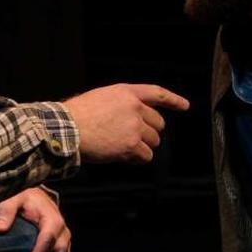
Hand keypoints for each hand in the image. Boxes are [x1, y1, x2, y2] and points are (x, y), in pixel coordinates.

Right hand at [63, 84, 189, 163]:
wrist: (67, 129)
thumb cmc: (76, 115)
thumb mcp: (101, 98)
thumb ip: (120, 104)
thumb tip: (131, 118)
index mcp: (126, 92)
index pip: (157, 93)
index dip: (173, 100)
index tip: (184, 106)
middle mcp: (135, 107)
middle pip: (158, 124)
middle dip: (149, 132)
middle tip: (133, 138)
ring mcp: (135, 126)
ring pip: (154, 141)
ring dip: (142, 147)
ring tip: (123, 147)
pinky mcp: (131, 145)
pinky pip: (146, 156)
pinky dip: (138, 159)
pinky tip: (125, 157)